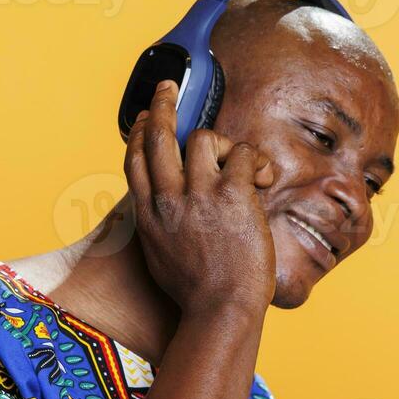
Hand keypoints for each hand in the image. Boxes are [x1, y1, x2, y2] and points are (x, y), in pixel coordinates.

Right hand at [124, 79, 276, 317]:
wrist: (220, 310)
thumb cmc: (198, 294)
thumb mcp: (161, 257)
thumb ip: (161, 227)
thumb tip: (168, 207)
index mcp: (148, 216)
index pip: (136, 160)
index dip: (141, 133)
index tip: (147, 118)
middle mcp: (167, 200)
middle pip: (158, 137)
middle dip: (163, 106)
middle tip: (169, 87)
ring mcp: (198, 195)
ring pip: (202, 138)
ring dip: (224, 144)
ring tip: (240, 165)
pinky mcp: (231, 194)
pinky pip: (242, 152)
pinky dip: (254, 161)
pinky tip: (262, 179)